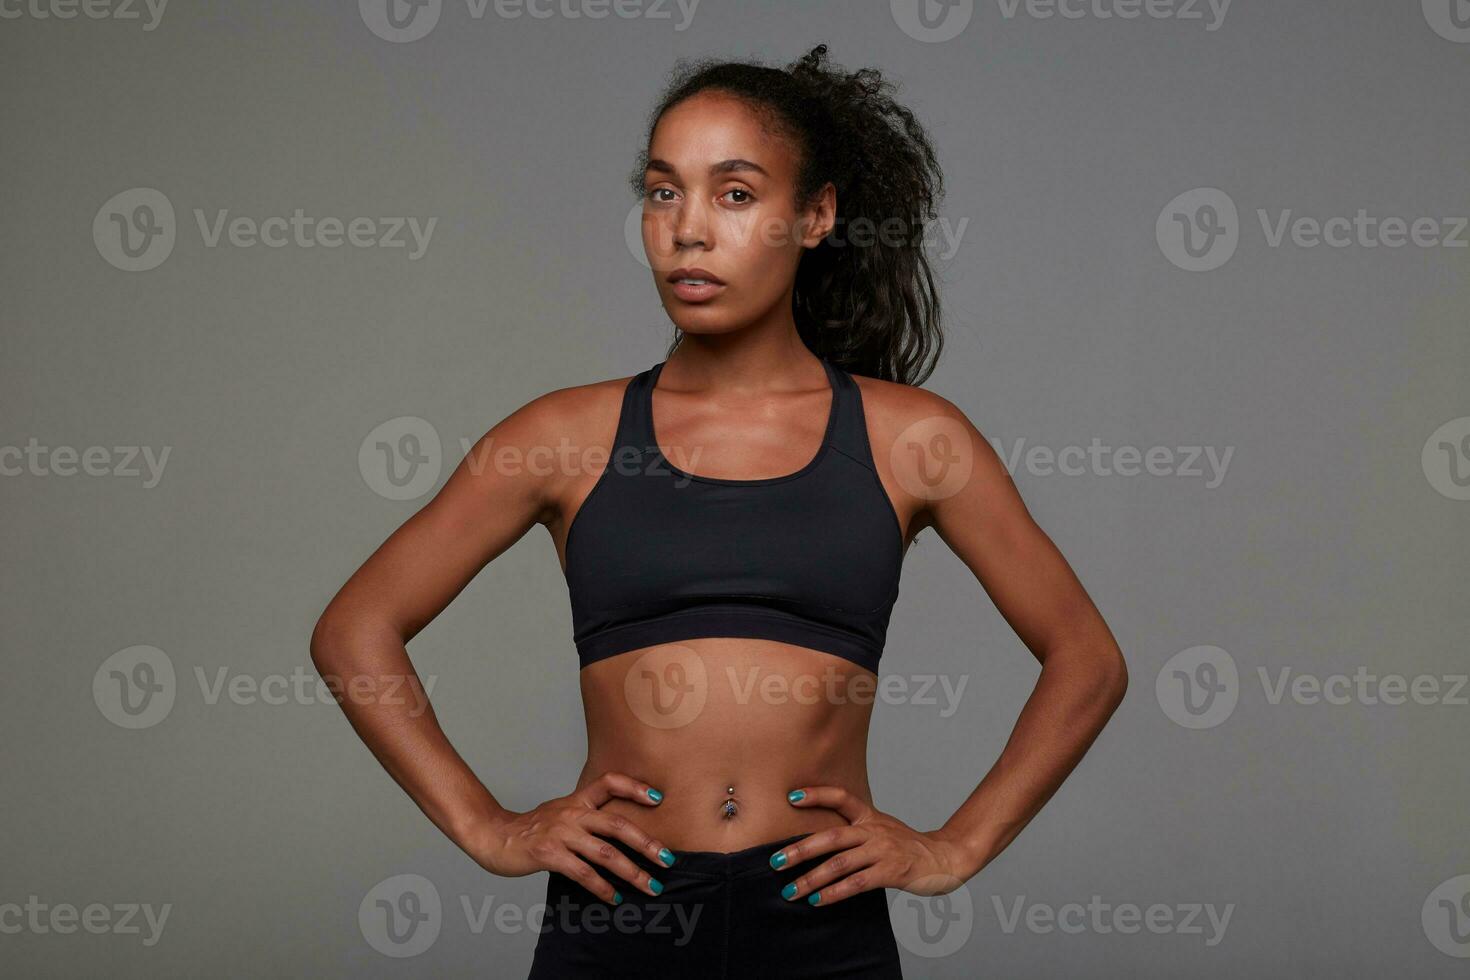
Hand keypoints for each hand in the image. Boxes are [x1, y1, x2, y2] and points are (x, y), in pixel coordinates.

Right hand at [471, 771, 676, 904]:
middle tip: (668, 859)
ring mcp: (561, 833)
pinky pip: (583, 873)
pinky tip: (615, 897)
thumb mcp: (561, 812)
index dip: (635, 787)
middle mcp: (572, 813)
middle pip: (617, 824)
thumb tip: (618, 830)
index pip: (609, 782)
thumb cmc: (531, 828)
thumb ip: (586, 815)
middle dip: (647, 844)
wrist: (494, 836)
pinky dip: (603, 887)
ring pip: (605, 853)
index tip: (658, 798)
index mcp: (577, 800)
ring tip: (650, 886)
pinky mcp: (550, 855)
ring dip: (632, 872)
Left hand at [773, 785, 974, 905]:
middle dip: (800, 850)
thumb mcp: (882, 827)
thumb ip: (856, 829)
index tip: (791, 796)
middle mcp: (874, 830)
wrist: (944, 858)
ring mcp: (882, 851)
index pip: (841, 797)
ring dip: (811, 879)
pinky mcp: (890, 872)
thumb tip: (819, 840)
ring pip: (839, 864)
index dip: (817, 794)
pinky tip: (818, 900)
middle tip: (775, 861)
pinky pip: (856, 884)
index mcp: (870, 816)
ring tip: (790, 890)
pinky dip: (833, 893)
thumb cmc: (907, 845)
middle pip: (831, 837)